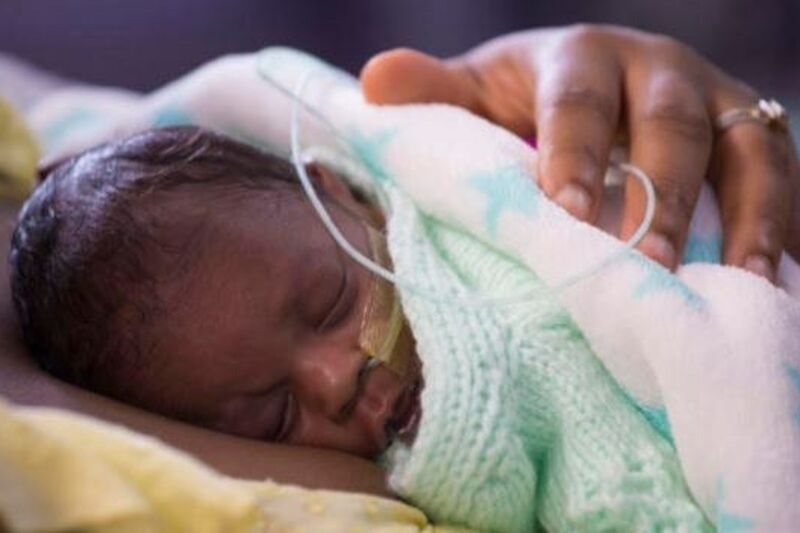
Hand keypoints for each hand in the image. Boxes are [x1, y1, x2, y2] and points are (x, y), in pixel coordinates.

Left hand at [360, 24, 799, 279]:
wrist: (591, 97)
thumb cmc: (525, 106)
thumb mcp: (478, 94)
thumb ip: (436, 93)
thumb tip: (373, 83)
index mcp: (582, 57)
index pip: (579, 98)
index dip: (574, 150)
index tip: (566, 212)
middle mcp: (657, 70)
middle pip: (669, 123)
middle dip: (658, 193)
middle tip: (639, 263)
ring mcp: (716, 103)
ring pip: (745, 148)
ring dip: (740, 216)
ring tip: (729, 283)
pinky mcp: (756, 140)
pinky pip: (779, 179)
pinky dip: (776, 229)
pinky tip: (764, 282)